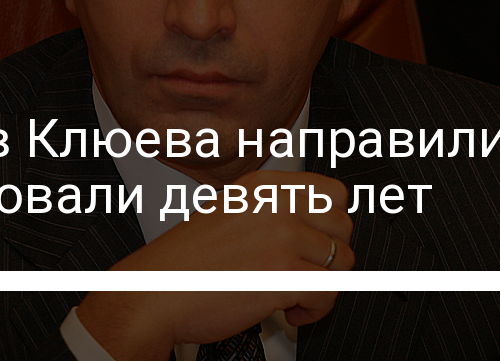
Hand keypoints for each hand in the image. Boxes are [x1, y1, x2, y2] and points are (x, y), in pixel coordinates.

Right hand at [77, 170, 354, 360]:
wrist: (156, 293)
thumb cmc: (184, 263)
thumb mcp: (227, 212)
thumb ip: (268, 210)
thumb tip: (309, 225)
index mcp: (264, 186)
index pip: (333, 192)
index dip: (332, 224)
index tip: (319, 244)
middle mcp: (277, 205)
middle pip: (344, 225)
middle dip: (331, 257)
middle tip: (308, 274)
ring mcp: (283, 237)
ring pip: (342, 261)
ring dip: (324, 286)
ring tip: (296, 297)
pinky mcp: (284, 274)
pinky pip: (329, 292)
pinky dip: (315, 310)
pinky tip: (289, 313)